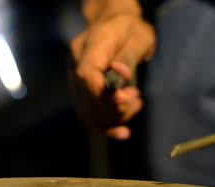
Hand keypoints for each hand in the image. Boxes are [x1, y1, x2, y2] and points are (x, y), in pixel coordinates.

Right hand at [70, 2, 154, 139]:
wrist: (117, 25)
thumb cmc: (131, 29)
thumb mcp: (138, 37)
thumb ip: (127, 56)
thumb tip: (119, 75)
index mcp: (90, 45)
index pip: (87, 76)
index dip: (105, 95)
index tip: (128, 98)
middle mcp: (76, 61)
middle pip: (87, 97)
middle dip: (114, 108)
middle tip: (137, 100)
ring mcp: (75, 77)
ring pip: (87, 110)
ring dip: (114, 117)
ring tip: (135, 106)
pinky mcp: (81, 90)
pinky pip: (88, 114)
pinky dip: (106, 127)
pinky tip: (123, 133)